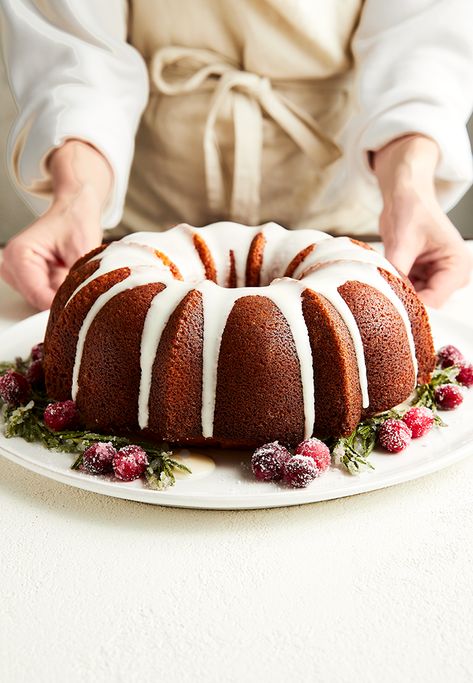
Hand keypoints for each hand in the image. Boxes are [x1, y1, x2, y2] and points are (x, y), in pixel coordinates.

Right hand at [1, 141, 111, 309]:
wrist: (74, 211)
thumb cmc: (75, 222)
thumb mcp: (82, 251)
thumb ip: (76, 280)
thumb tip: (77, 304)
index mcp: (19, 254)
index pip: (36, 294)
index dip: (59, 305)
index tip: (78, 310)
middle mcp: (12, 265)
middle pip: (37, 300)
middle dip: (61, 300)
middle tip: (84, 293)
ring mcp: (18, 274)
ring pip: (41, 301)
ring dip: (61, 296)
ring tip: (76, 279)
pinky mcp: (28, 279)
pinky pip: (45, 296)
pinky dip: (60, 292)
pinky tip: (70, 279)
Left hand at [373, 135, 471, 307]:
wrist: (406, 196)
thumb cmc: (411, 209)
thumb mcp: (402, 241)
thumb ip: (396, 270)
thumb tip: (385, 294)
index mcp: (457, 265)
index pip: (435, 300)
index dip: (411, 307)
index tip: (388, 310)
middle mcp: (452, 275)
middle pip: (426, 304)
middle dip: (403, 303)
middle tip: (377, 303)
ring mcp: (437, 278)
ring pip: (415, 300)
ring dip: (396, 296)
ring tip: (376, 290)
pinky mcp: (423, 277)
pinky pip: (407, 292)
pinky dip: (393, 290)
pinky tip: (380, 284)